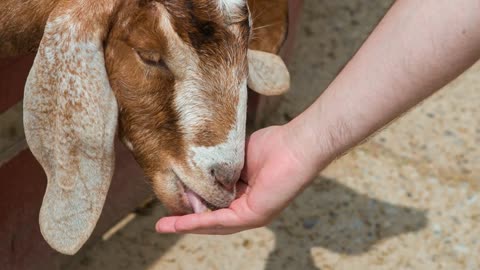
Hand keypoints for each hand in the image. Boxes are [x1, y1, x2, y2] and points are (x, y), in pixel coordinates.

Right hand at [155, 125, 316, 234]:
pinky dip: (200, 223)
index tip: (172, 198)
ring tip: (163, 227)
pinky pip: (222, 221)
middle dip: (186, 221)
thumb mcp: (236, 158)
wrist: (295, 144)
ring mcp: (251, 214)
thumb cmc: (273, 145)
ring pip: (214, 224)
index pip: (213, 204)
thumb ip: (219, 167)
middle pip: (211, 219)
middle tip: (162, 224)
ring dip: (187, 226)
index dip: (192, 205)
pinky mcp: (254, 215)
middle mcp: (246, 208)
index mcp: (243, 194)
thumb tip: (196, 169)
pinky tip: (182, 223)